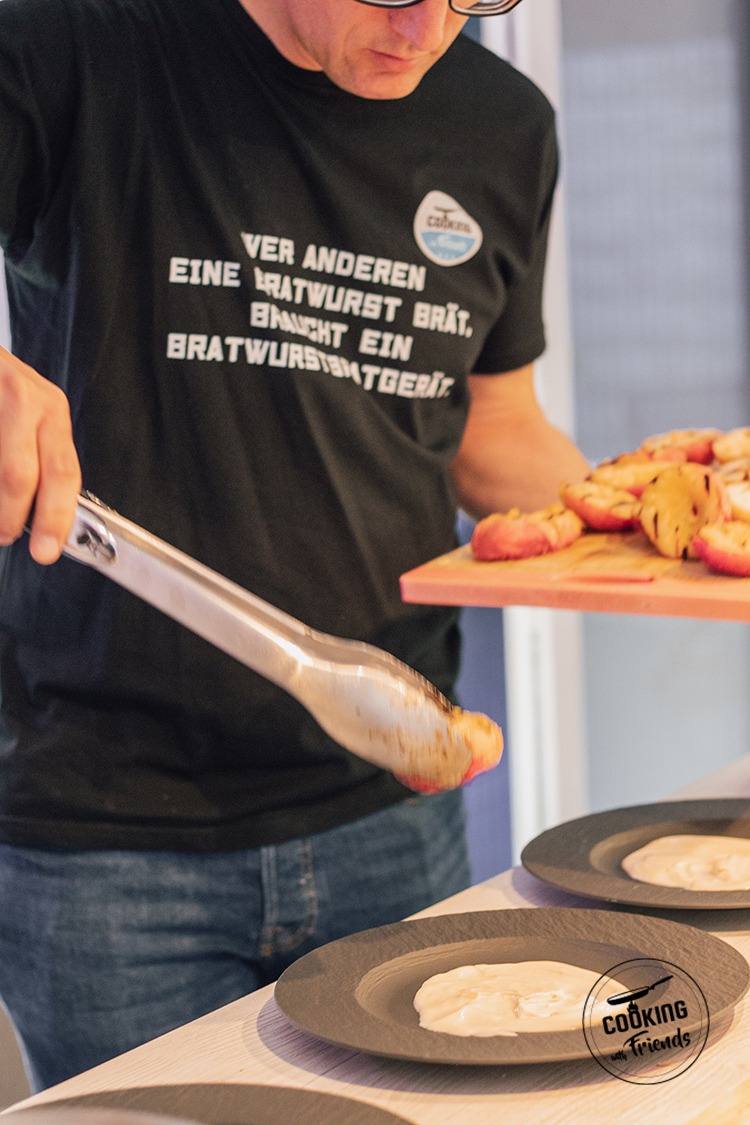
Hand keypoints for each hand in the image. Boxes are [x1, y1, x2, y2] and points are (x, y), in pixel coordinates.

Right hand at [0, 345, 80, 562]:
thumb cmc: (5, 392)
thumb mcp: (31, 417)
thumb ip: (41, 460)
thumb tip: (46, 519)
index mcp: (51, 411)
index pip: (64, 471)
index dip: (56, 516)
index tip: (49, 548)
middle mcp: (26, 399)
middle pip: (22, 472)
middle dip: (15, 514)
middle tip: (7, 536)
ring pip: (2, 467)